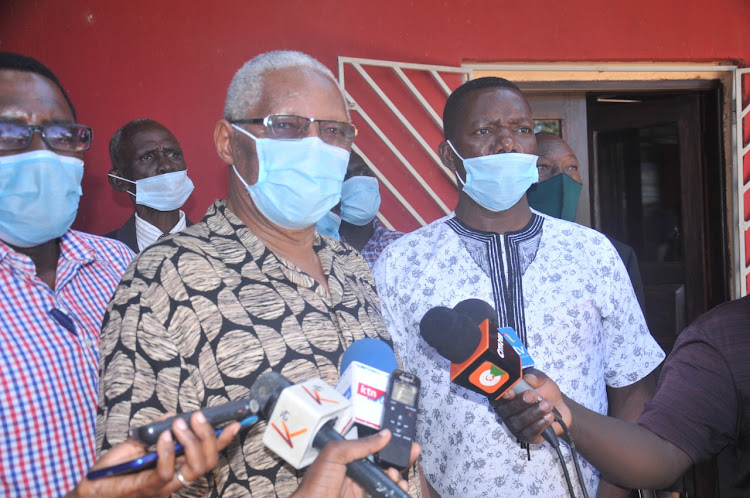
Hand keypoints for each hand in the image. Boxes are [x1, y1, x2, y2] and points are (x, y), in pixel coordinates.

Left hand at [67, 412, 239, 497]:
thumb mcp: (139, 443)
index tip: (235, 423)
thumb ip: (158, 430)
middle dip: (208, 437)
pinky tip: (162, 436)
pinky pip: (166, 472)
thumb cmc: (114, 469)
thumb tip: (174, 416)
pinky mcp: (147, 489)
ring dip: (191, 442)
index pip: (207, 456)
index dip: (223, 440)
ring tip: (179, 424)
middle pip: (208, 463)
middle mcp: (175, 480)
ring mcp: (163, 487)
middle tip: (197, 417)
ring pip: (194, 469)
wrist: (90, 489)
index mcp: (177, 468)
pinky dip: (168, 451)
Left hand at [293, 429, 420, 497]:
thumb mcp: (335, 454)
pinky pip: (384, 491)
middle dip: (398, 457)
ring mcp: (361, 487)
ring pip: (387, 478)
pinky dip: (395, 489)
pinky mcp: (365, 497)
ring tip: (397, 475)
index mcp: (347, 456)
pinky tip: (399, 487)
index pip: (372, 445)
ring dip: (398, 475)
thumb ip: (360, 444)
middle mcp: (356, 470)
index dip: (387, 442)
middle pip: (383, 462)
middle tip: (411, 452)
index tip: (401, 438)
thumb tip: (384, 435)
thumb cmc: (315, 484)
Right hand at [492, 369, 571, 443]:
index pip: (496, 397)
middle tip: (533, 395)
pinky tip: (549, 416)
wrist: (559, 406)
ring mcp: (515, 426)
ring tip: (547, 404)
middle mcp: (506, 412)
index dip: (501, 395)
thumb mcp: (541, 380)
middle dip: (520, 402)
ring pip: (519, 422)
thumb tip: (528, 378)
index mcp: (504, 395)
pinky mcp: (527, 436)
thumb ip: (535, 377)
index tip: (510, 392)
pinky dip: (540, 424)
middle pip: (506, 410)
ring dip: (534, 412)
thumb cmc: (545, 391)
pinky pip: (530, 432)